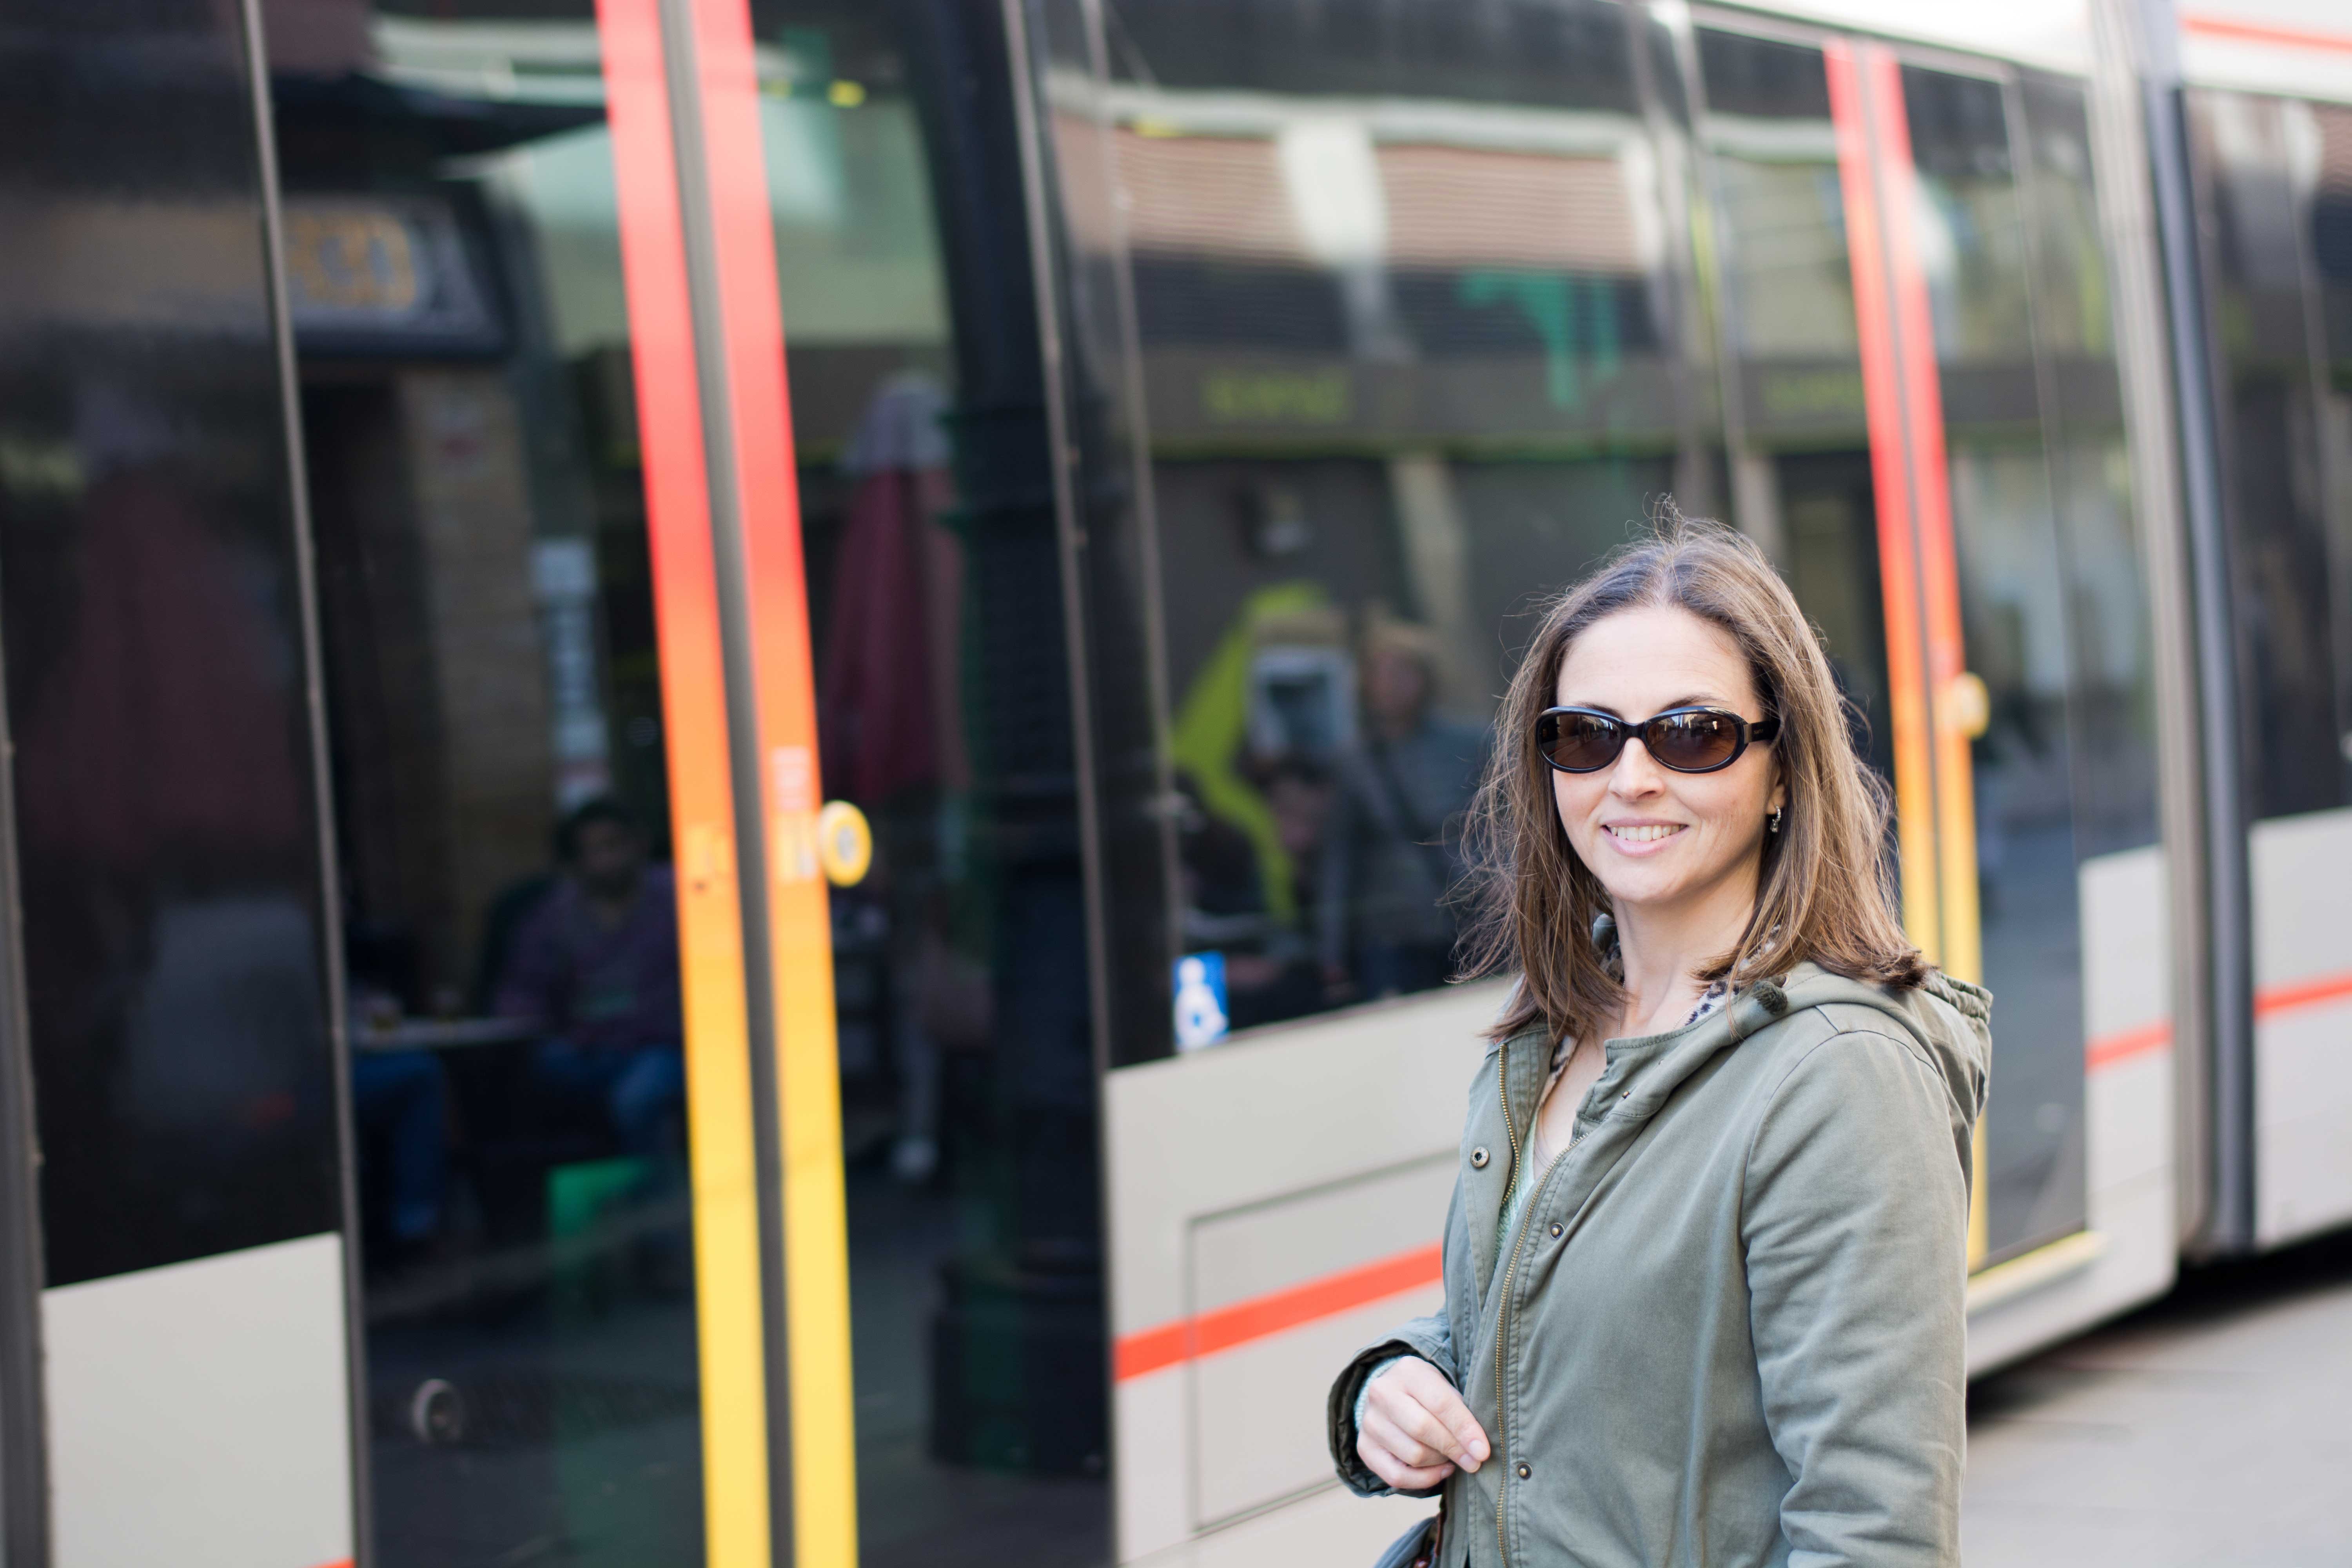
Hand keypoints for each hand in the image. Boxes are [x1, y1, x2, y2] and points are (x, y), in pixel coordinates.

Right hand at [1356, 1357, 1489, 1491]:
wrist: (1392, 1394)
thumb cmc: (1429, 1394)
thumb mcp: (1445, 1388)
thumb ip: (1461, 1413)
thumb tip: (1478, 1450)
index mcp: (1408, 1371)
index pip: (1440, 1403)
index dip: (1464, 1429)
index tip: (1483, 1451)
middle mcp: (1382, 1393)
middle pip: (1423, 1429)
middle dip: (1454, 1449)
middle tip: (1474, 1461)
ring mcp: (1370, 1421)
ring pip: (1413, 1454)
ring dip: (1440, 1462)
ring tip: (1453, 1457)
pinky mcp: (1364, 1447)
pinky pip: (1396, 1476)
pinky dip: (1424, 1480)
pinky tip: (1441, 1470)